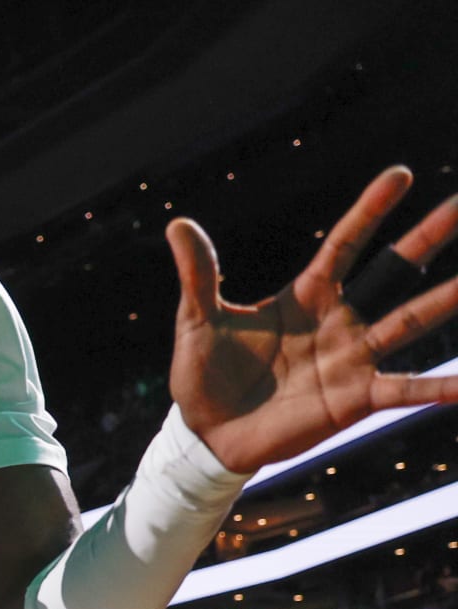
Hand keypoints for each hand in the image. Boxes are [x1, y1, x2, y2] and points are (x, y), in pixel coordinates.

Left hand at [166, 168, 457, 472]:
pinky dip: (440, 388)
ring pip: (410, 322)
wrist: (206, 434)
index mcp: (304, 296)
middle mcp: (338, 321)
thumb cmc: (204, 374)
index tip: (401, 174)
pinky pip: (405, 389)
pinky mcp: (355, 399)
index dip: (370, 210)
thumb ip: (199, 274)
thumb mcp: (198, 320)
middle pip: (392, 272)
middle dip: (427, 238)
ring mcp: (351, 359)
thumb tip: (177, 224)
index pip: (344, 244)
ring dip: (448, 300)